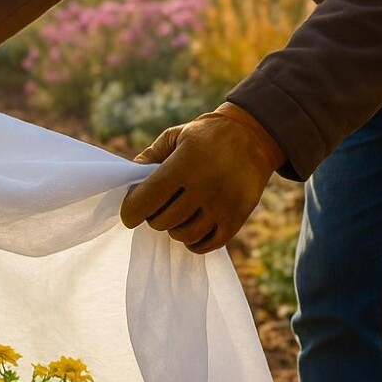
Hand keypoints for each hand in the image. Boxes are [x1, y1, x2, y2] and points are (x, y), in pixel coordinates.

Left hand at [120, 103, 284, 253]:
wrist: (253, 135)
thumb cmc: (206, 136)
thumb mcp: (174, 136)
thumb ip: (148, 158)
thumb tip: (127, 184)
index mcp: (184, 165)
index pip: (145, 201)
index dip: (131, 211)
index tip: (130, 213)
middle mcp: (204, 187)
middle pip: (162, 221)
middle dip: (153, 217)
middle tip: (159, 206)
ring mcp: (223, 205)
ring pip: (182, 235)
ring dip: (173, 229)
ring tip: (177, 214)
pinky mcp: (237, 217)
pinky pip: (206, 245)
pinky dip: (193, 242)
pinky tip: (192, 228)